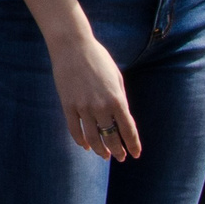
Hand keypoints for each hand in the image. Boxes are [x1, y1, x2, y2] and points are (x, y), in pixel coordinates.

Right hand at [48, 28, 139, 160]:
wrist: (72, 46)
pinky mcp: (68, 105)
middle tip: (120, 157)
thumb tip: (121, 119)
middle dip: (117, 150)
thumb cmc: (98, 59)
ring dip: (100, 150)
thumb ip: (120, 99)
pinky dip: (80, 141)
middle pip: (111, 137)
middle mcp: (101, 106)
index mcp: (117, 99)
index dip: (133, 144)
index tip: (135, 154)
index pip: (128, 130)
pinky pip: (75, 130)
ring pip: (93, 138)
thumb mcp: (116, 77)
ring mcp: (83, 107)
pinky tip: (85, 145)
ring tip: (104, 155)